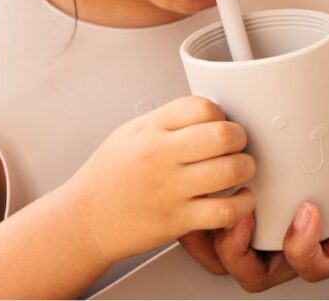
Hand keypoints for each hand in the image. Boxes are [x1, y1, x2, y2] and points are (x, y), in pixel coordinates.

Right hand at [62, 96, 255, 264]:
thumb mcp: (131, 133)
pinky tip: (240, 199)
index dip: (220, 114)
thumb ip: (169, 119)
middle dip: (240, 138)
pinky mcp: (177, 220)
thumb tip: (209, 111)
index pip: (202, 107)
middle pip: (222, 135)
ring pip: (230, 171)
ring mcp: (170, 189)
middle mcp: (161, 156)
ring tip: (241, 170)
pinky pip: (224, 211)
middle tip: (237, 146)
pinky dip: (243, 205)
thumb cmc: (109, 175)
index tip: (220, 124)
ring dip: (246, 168)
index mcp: (152, 130)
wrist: (83, 219)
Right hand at [204, 112, 328, 292]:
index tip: (199, 160)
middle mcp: (309, 221)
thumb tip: (320, 56)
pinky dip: (300, 242)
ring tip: (238, 213)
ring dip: (239, 247)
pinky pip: (312, 263)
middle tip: (203, 198)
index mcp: (304, 190)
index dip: (211, 195)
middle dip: (207, 232)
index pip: (242, 206)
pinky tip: (304, 211)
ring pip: (260, 268)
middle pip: (237, 246)